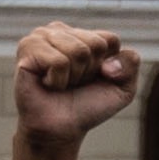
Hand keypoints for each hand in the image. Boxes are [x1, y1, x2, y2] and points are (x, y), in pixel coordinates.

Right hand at [11, 24, 141, 152]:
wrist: (60, 130)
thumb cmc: (88, 107)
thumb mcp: (122, 88)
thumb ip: (131, 64)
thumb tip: (109, 62)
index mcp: (82, 33)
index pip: (109, 39)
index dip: (106, 66)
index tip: (92, 79)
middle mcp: (60, 29)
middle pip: (95, 44)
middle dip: (89, 71)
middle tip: (72, 83)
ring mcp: (41, 35)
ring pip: (78, 51)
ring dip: (73, 76)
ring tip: (59, 83)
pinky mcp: (27, 48)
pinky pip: (58, 61)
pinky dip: (57, 80)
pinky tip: (46, 84)